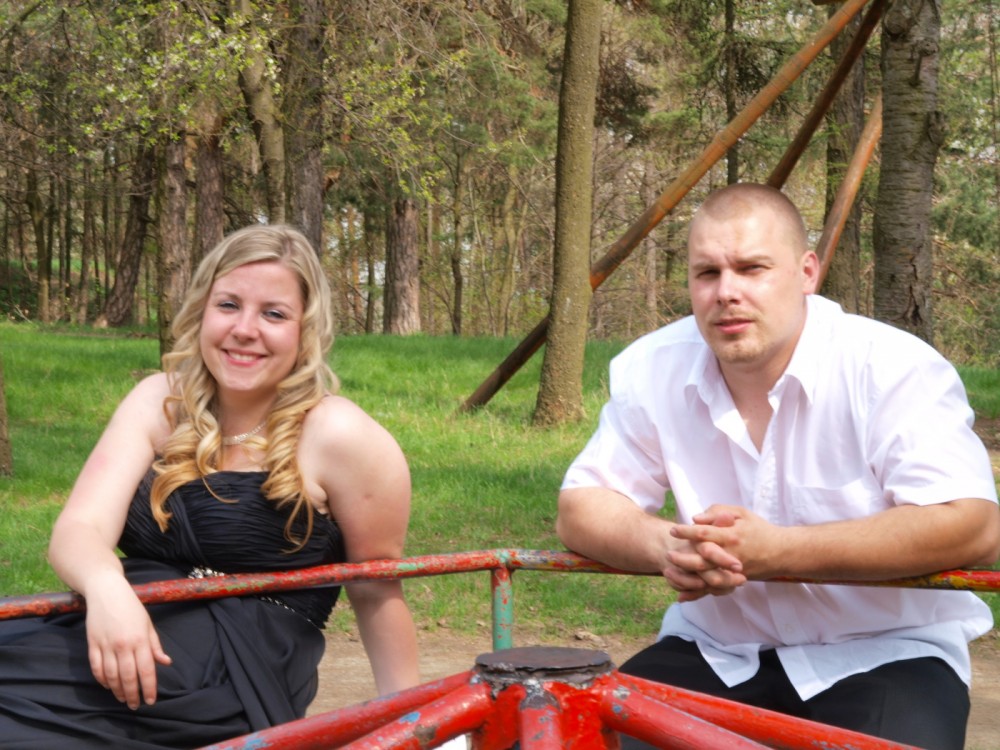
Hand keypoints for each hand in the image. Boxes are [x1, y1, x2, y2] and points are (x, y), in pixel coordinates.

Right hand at [84, 575, 171, 708]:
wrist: (107, 592)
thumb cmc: (131, 607)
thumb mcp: (148, 624)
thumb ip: (155, 645)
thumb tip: (166, 663)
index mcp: (140, 640)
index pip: (146, 670)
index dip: (149, 688)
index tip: (150, 700)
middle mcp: (123, 645)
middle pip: (128, 677)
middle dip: (133, 694)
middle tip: (135, 705)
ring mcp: (106, 645)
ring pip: (111, 676)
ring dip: (117, 690)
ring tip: (123, 698)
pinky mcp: (92, 644)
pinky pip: (96, 668)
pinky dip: (101, 679)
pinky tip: (107, 685)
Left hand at [669, 505, 780, 593]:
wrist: (782, 552)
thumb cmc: (760, 529)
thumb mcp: (741, 514)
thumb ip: (718, 512)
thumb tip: (696, 518)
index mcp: (731, 535)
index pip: (704, 533)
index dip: (687, 532)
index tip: (673, 530)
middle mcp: (730, 554)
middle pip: (702, 558)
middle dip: (683, 557)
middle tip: (668, 554)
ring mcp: (732, 570)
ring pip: (706, 577)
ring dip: (686, 577)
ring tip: (669, 573)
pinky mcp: (734, 580)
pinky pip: (713, 589)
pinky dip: (697, 594)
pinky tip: (681, 595)